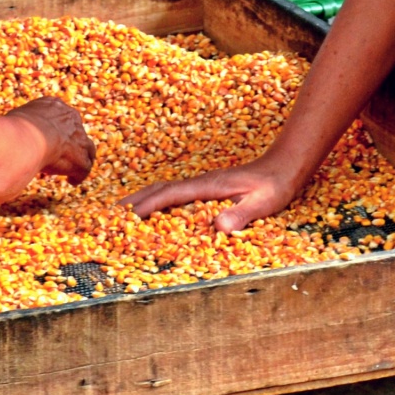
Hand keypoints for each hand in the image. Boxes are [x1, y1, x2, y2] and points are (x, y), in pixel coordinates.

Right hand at [9, 97, 95, 183]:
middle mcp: (70, 119)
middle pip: (75, 130)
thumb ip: (12, 126)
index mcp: (53, 106)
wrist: (26, 140)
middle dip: (70, 142)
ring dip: (81, 158)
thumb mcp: (10, 121)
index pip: (59, 116)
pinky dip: (79, 175)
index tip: (48, 139)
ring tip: (74, 168)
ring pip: (87, 148)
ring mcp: (78, 139)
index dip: (55, 129)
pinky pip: (84, 168)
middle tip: (61, 154)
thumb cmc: (12, 130)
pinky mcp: (80, 159)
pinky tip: (72, 181)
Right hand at [123, 159, 300, 232]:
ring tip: (122, 213)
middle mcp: (200, 183)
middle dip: (134, 201)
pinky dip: (156, 200)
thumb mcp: (263, 203)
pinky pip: (174, 194)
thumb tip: (219, 228)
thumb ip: (242, 215)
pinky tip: (153, 210)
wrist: (284, 166)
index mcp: (208, 186)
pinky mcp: (206, 188)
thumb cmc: (274, 186)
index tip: (127, 217)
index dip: (147, 206)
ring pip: (164, 189)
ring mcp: (202, 184)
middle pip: (159, 189)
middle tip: (110, 216)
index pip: (170, 195)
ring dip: (142, 199)